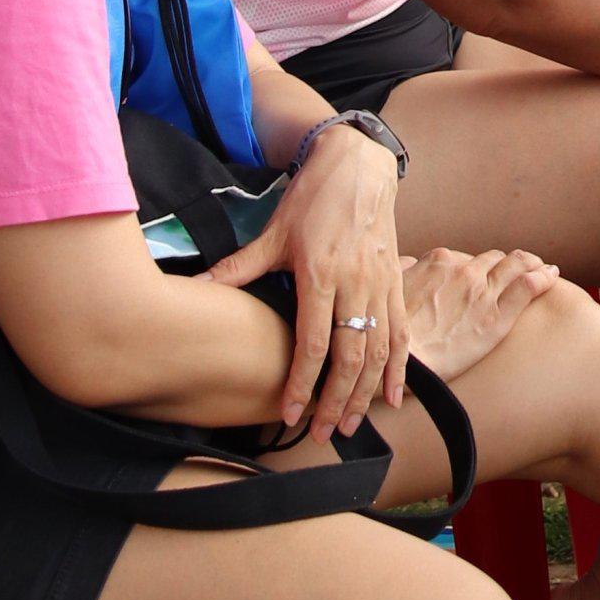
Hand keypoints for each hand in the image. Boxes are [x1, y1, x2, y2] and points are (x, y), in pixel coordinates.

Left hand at [205, 125, 407, 434]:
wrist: (358, 165)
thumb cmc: (313, 197)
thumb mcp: (273, 232)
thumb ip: (239, 267)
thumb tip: (198, 288)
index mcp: (320, 274)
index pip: (313, 343)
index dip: (302, 383)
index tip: (289, 414)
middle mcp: (355, 284)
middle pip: (350, 357)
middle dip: (334, 401)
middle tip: (318, 434)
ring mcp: (380, 284)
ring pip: (379, 351)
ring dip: (365, 393)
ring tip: (348, 425)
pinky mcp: (396, 282)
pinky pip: (401, 332)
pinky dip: (399, 367)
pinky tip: (394, 396)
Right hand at [401, 242, 565, 378]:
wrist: (404, 360)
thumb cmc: (392, 332)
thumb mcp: (390, 292)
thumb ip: (403, 273)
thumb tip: (407, 263)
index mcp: (440, 262)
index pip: (467, 257)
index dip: (478, 265)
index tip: (484, 272)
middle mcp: (464, 271)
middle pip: (494, 260)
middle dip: (507, 264)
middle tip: (519, 269)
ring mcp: (484, 291)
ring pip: (517, 265)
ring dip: (531, 264)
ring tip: (543, 267)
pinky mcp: (498, 316)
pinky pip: (527, 287)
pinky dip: (542, 277)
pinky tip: (551, 276)